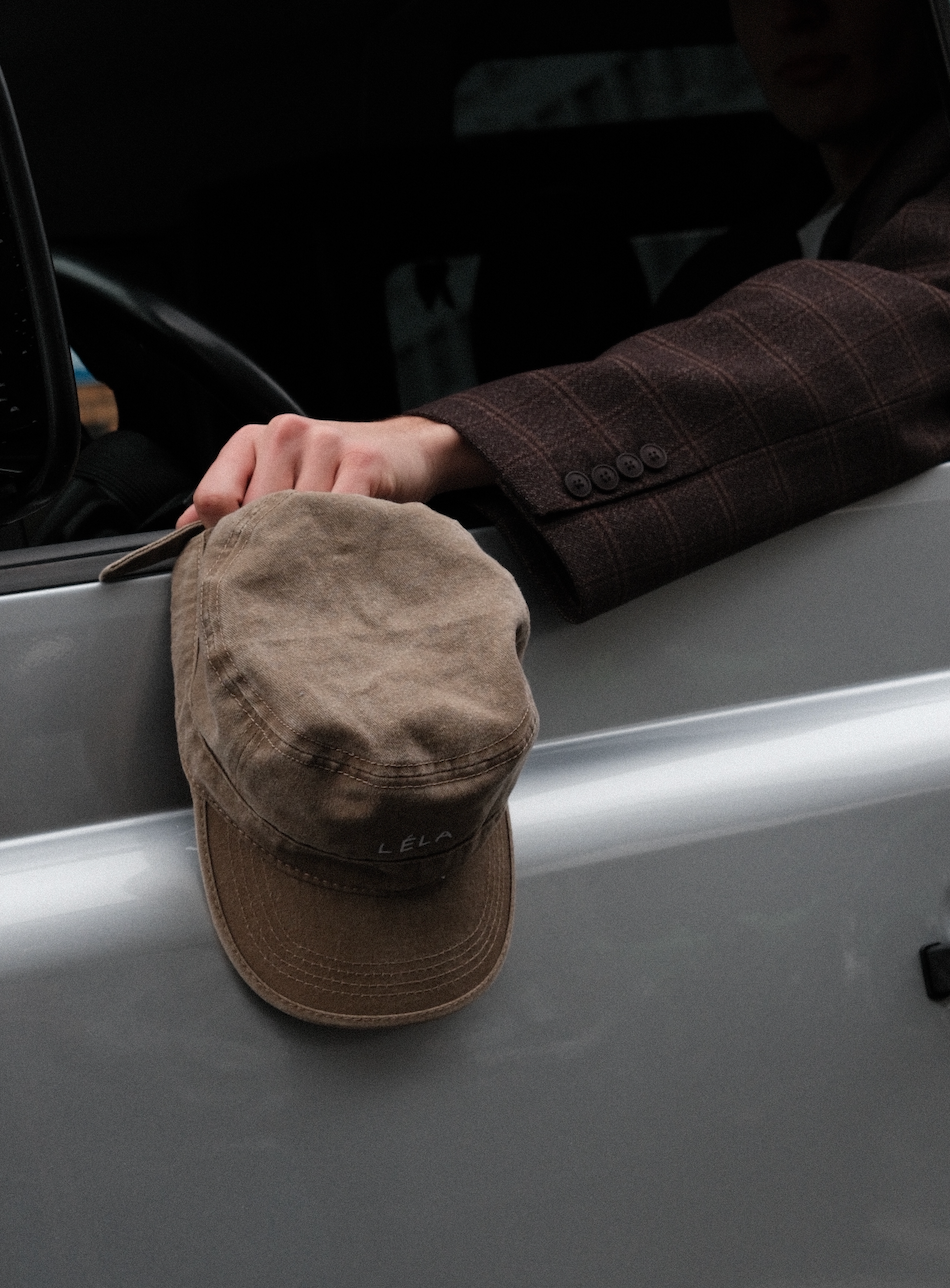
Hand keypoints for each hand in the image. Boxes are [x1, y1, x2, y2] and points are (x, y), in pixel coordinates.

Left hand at [176, 414, 492, 528]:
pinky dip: (338, 540)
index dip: (224, 537)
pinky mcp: (362, 460)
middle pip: (254, 514)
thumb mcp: (279, 480)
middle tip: (288, 570)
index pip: (213, 497)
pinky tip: (346, 545)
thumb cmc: (338, 474)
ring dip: (308, 548)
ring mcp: (324, 442)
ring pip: (295, 519)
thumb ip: (234, 503)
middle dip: (270, 548)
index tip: (245, 558)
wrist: (407, 451)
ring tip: (321, 557)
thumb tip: (182, 533)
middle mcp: (284, 432)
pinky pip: (336, 514)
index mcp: (252, 439)